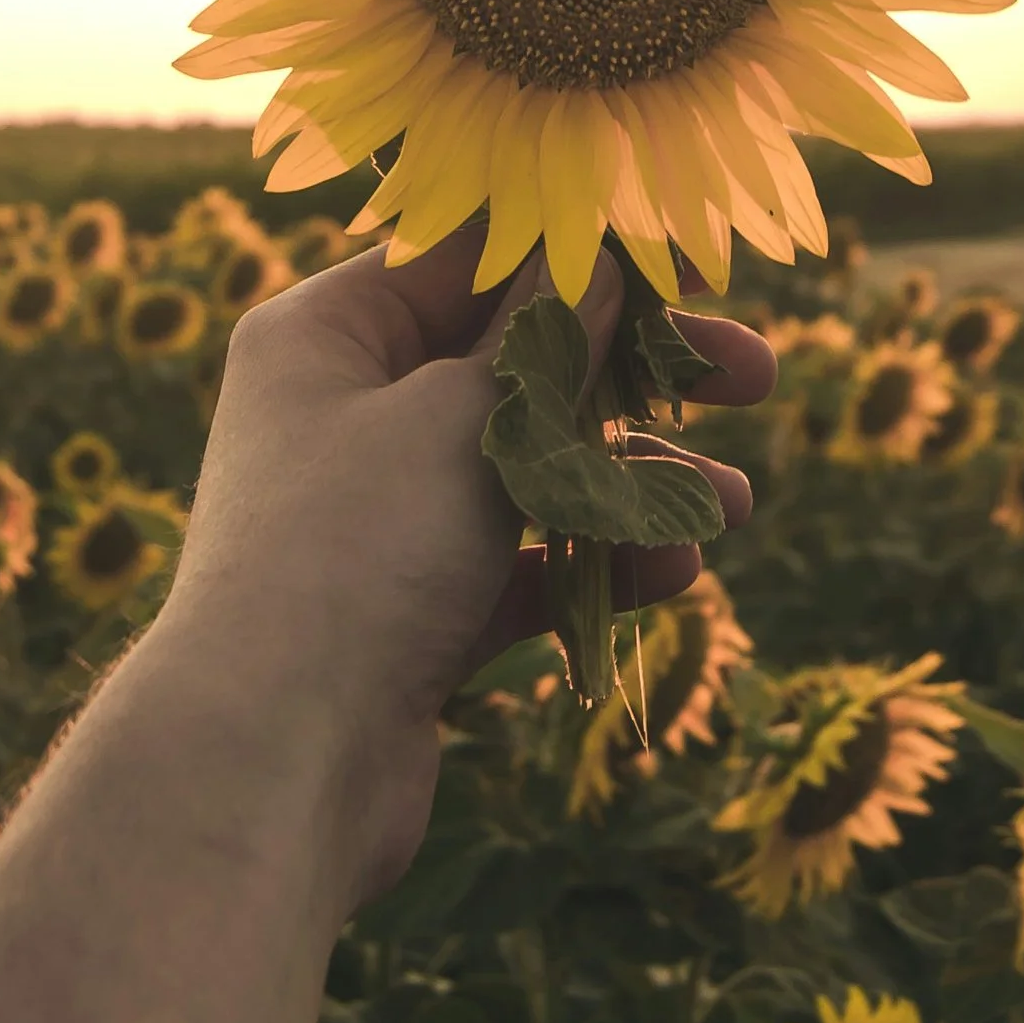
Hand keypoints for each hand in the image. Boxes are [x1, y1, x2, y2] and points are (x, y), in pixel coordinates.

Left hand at [156, 225, 771, 904]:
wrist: (271, 766)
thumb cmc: (354, 553)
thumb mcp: (462, 417)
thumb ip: (545, 339)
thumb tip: (600, 262)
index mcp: (327, 336)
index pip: (469, 259)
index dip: (585, 255)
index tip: (693, 267)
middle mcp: (344, 415)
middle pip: (514, 365)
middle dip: (637, 373)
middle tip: (752, 373)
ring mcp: (378, 519)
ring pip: (530, 471)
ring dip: (636, 480)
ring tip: (730, 505)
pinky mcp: (409, 613)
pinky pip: (519, 563)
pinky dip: (593, 560)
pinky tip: (673, 573)